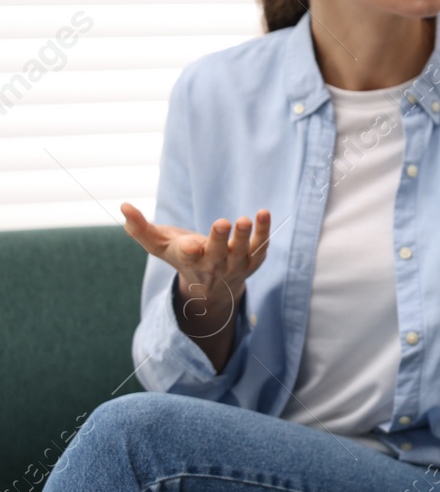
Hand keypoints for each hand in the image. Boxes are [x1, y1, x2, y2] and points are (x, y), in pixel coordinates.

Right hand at [121, 203, 271, 338]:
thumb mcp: (159, 245)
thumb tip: (123, 206)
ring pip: (241, 252)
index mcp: (188, 260)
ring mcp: (235, 264)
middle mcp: (213, 265)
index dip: (188, 250)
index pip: (187, 257)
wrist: (212, 286)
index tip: (188, 244)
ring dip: (244, 236)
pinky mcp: (254, 260)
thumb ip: (140, 228)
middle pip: (216, 254)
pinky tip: (264, 213)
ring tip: (245, 219)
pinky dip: (264, 232)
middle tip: (222, 222)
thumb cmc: (181, 256)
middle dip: (219, 239)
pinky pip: (261, 246)